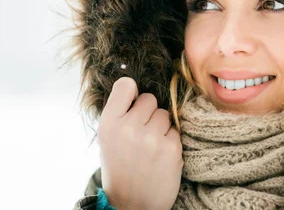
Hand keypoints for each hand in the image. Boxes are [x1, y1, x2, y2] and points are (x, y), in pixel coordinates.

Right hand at [97, 77, 183, 209]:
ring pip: (165, 114)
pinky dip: (170, 141)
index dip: (132, 94)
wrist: (131, 204)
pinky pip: (175, 130)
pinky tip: (160, 156)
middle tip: (141, 134)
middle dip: (148, 113)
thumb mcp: (107, 138)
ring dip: (161, 127)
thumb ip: (120, 113)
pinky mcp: (171, 148)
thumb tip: (137, 87)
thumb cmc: (120, 167)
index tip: (132, 104)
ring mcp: (151, 137)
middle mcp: (129, 127)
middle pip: (149, 98)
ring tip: (150, 146)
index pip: (126, 85)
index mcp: (109, 123)